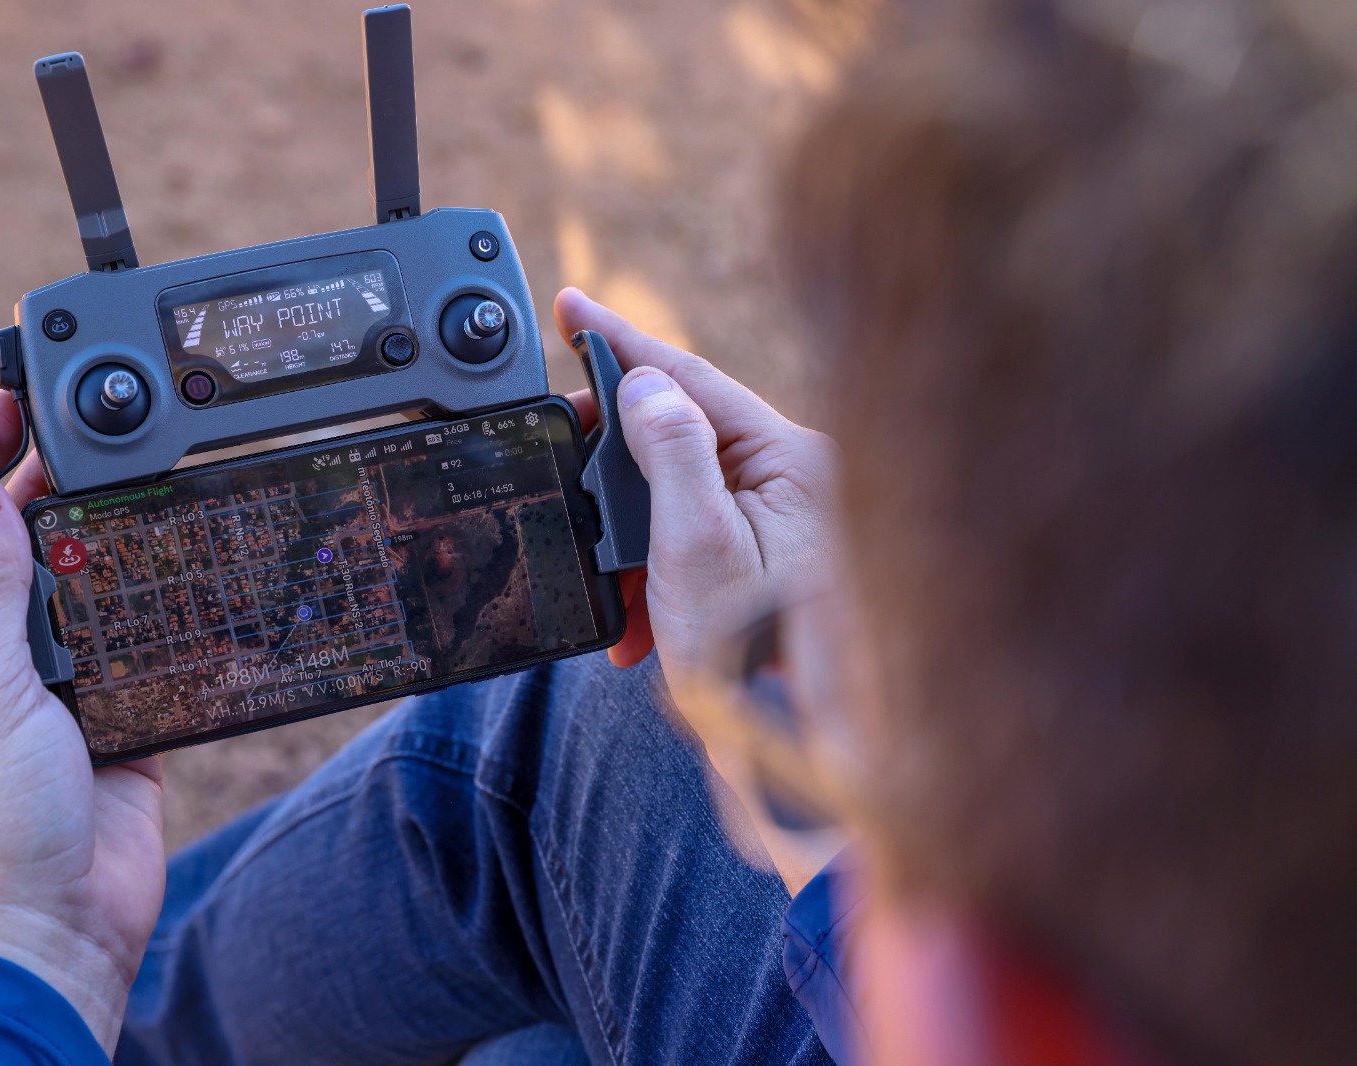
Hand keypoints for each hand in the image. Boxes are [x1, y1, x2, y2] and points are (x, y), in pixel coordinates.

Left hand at [0, 391, 164, 1054]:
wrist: (49, 932)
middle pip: (0, 552)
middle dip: (32, 491)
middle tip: (80, 435)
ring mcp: (44, 692)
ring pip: (70, 594)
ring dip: (94, 547)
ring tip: (128, 490)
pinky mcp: (109, 721)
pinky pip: (130, 647)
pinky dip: (149, 611)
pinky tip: (174, 572)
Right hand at [556, 288, 838, 686]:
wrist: (790, 752)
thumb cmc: (756, 655)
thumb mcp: (695, 545)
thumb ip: (669, 451)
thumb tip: (647, 382)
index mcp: (792, 460)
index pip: (692, 380)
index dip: (622, 342)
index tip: (570, 305)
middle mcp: (796, 480)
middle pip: (682, 436)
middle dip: (615, 470)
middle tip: (560, 468)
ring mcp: (782, 523)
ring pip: (679, 497)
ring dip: (631, 542)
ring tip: (606, 584)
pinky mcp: (765, 563)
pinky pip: (695, 543)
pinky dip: (655, 578)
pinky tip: (634, 624)